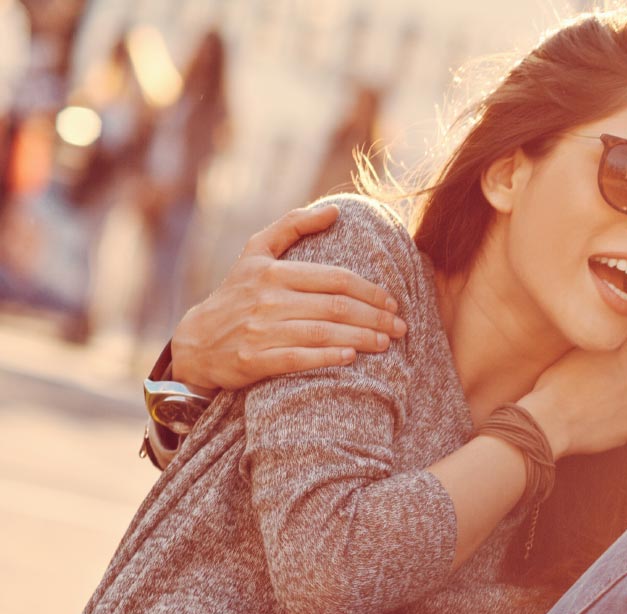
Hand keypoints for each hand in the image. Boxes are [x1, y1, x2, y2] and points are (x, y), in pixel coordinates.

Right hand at [171, 205, 407, 391]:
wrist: (196, 341)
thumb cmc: (237, 293)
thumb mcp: (256, 253)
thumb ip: (292, 227)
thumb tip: (334, 211)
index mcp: (273, 272)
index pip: (335, 279)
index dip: (370, 291)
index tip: (393, 302)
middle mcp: (267, 299)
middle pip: (335, 307)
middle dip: (374, 317)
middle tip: (400, 326)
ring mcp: (260, 330)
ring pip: (321, 333)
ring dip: (361, 338)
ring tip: (386, 343)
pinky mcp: (253, 360)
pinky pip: (298, 359)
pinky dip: (327, 357)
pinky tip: (351, 357)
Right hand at [518, 319, 626, 458]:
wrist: (550, 422)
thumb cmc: (557, 382)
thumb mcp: (580, 349)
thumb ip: (607, 341)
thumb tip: (618, 336)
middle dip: (626, 370)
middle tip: (599, 380)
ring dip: (622, 396)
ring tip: (594, 403)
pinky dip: (619, 418)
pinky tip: (597, 419)